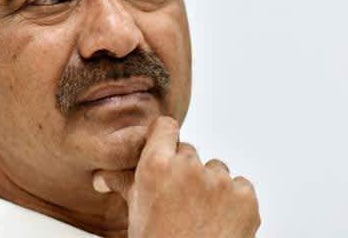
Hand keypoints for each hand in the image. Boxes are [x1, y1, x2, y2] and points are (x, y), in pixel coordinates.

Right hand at [93, 116, 260, 237]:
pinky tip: (219, 220)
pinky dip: (233, 200)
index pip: (165, 127)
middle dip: (185, 171)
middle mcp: (189, 168)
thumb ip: (123, 185)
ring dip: (210, 185)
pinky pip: (240, 185)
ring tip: (200, 214)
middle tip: (179, 199)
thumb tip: (102, 177)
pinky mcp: (244, 196)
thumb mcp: (136, 214)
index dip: (165, 138)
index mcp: (157, 167)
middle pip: (189, 152)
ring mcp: (220, 181)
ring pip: (216, 169)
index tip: (165, 147)